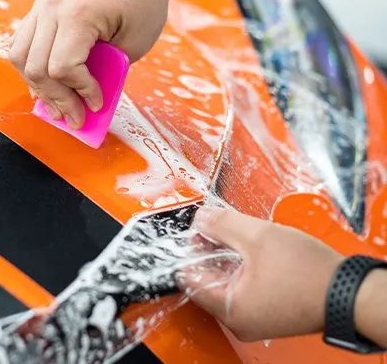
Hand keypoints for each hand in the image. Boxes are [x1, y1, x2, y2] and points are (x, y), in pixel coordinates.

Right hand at [9, 0, 185, 127]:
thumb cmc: (143, 2)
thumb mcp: (133, 44)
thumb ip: (107, 72)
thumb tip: (86, 100)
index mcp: (76, 14)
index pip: (62, 68)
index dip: (79, 92)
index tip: (97, 102)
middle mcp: (52, 7)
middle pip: (35, 67)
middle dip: (55, 99)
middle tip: (74, 118)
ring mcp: (43, 4)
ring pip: (19, 56)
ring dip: (36, 85)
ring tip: (56, 104)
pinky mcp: (42, 6)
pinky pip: (22, 42)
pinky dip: (31, 66)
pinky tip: (46, 83)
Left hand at [182, 207, 343, 341]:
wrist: (348, 289)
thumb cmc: (309, 272)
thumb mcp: (257, 235)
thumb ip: (221, 223)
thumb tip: (200, 217)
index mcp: (230, 308)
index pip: (188, 276)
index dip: (190, 248)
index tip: (198, 230)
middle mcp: (237, 319)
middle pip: (205, 276)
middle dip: (209, 247)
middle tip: (218, 226)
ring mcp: (252, 315)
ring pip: (224, 278)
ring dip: (227, 253)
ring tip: (239, 234)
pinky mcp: (264, 307)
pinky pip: (241, 283)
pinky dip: (242, 263)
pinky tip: (252, 247)